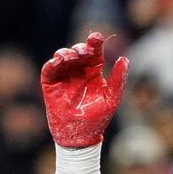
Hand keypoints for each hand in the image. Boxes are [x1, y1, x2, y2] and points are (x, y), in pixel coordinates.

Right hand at [40, 32, 128, 148]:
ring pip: (62, 57)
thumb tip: (124, 58)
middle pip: (77, 51)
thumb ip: (118, 80)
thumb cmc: (98, 118)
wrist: (80, 136)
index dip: (95, 42)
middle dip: (80, 48)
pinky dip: (52, 63)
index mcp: (93, 71)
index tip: (96, 37)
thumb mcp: (112, 98)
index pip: (94, 52)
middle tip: (84, 53)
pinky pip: (48, 70)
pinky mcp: (50, 84)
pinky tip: (58, 61)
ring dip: (66, 53)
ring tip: (71, 57)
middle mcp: (78, 71)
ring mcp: (63, 77)